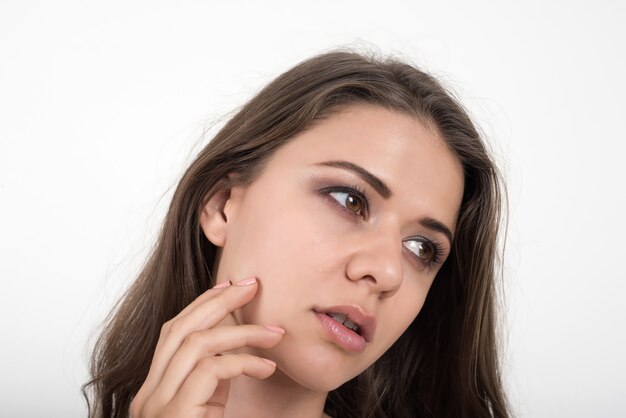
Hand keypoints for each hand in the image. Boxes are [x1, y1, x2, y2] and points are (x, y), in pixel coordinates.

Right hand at [130, 277, 283, 417]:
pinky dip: (243, 362)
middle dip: (218, 301)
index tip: (232, 288)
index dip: (202, 305)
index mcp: (156, 389)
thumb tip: (244, 348)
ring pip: (195, 343)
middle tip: (252, 285)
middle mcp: (149, 394)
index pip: (173, 332)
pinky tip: (267, 368)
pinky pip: (210, 370)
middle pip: (180, 328)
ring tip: (275, 333)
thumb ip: (214, 381)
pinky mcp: (175, 414)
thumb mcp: (208, 408)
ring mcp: (158, 405)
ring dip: (241, 331)